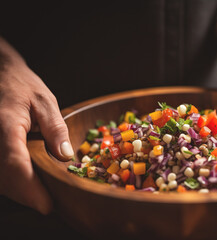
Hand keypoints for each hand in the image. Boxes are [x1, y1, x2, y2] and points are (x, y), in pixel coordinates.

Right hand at [0, 41, 73, 213]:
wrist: (0, 74)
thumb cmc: (22, 85)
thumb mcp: (45, 102)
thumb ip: (55, 129)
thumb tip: (65, 156)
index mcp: (7, 125)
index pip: (15, 164)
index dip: (30, 188)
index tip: (47, 205)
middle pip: (5, 178)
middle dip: (27, 196)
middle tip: (48, 205)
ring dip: (19, 192)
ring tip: (40, 197)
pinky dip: (12, 181)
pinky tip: (27, 183)